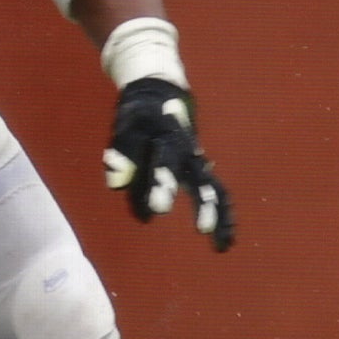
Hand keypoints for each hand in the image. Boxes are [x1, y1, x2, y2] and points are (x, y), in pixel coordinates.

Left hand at [103, 78, 234, 251]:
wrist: (161, 94)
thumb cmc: (139, 115)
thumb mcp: (126, 127)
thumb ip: (121, 154)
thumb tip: (116, 184)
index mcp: (168, 137)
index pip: (165, 161)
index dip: (162, 184)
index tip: (157, 209)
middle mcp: (188, 152)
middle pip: (198, 178)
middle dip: (202, 206)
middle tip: (202, 229)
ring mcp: (197, 161)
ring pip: (215, 189)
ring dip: (219, 215)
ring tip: (221, 244)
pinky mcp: (201, 170)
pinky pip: (217, 193)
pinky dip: (222, 215)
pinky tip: (222, 240)